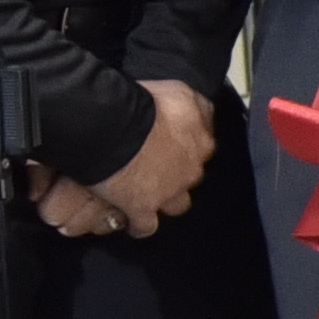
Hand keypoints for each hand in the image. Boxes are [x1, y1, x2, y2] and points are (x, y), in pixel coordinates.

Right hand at [43, 80, 218, 240]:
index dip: (187, 145)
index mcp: (201, 138)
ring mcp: (170, 192)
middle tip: (157, 168)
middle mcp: (191, 167)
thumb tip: (192, 107)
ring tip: (149, 196)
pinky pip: (145, 226)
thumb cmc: (144, 102)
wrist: (115, 127)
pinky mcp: (144, 209)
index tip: (173, 144)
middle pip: (191, 175)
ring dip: (165, 200)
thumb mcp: (178, 92)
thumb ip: (190, 104)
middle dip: (178, 173)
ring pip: (177, 204)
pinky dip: (139, 224)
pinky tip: (131, 221)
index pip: (203, 144)